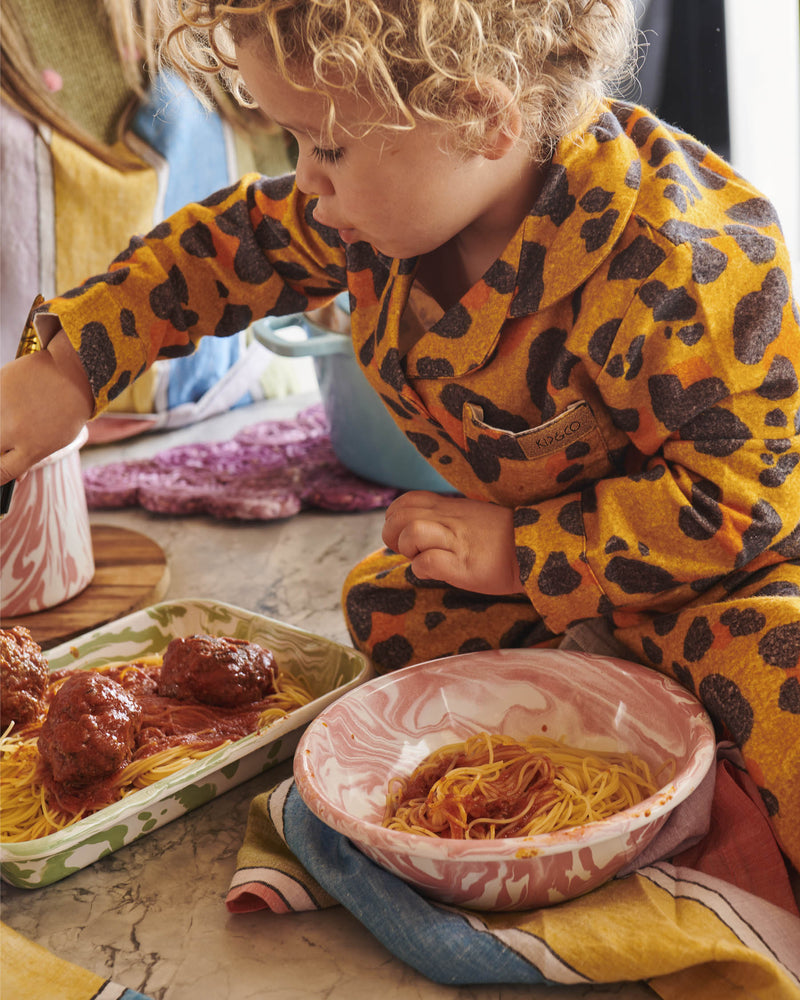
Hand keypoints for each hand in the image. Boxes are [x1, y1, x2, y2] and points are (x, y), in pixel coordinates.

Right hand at [0, 330, 93, 483]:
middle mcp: (14, 431)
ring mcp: (2, 408)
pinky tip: (12, 400)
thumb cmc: (69, 408)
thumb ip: (33, 457)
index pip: (1, 473)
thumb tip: (16, 477)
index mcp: (33, 448)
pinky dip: (1, 403)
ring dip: (1, 423)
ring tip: (15, 416)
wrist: (73, 372)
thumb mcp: (58, 439)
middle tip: (8, 436)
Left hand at [382, 491, 523, 594]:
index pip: (406, 500)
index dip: (395, 518)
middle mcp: (450, 519)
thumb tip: (419, 531)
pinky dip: (423, 569)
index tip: (404, 534)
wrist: (537, 548)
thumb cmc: (503, 538)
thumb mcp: (472, 517)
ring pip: (411, 532)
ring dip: (408, 549)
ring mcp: (457, 541)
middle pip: (400, 515)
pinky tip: (435, 573)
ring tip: (422, 558)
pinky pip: (429, 562)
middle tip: (408, 550)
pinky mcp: (465, 565)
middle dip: (392, 535)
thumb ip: (446, 519)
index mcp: (450, 507)